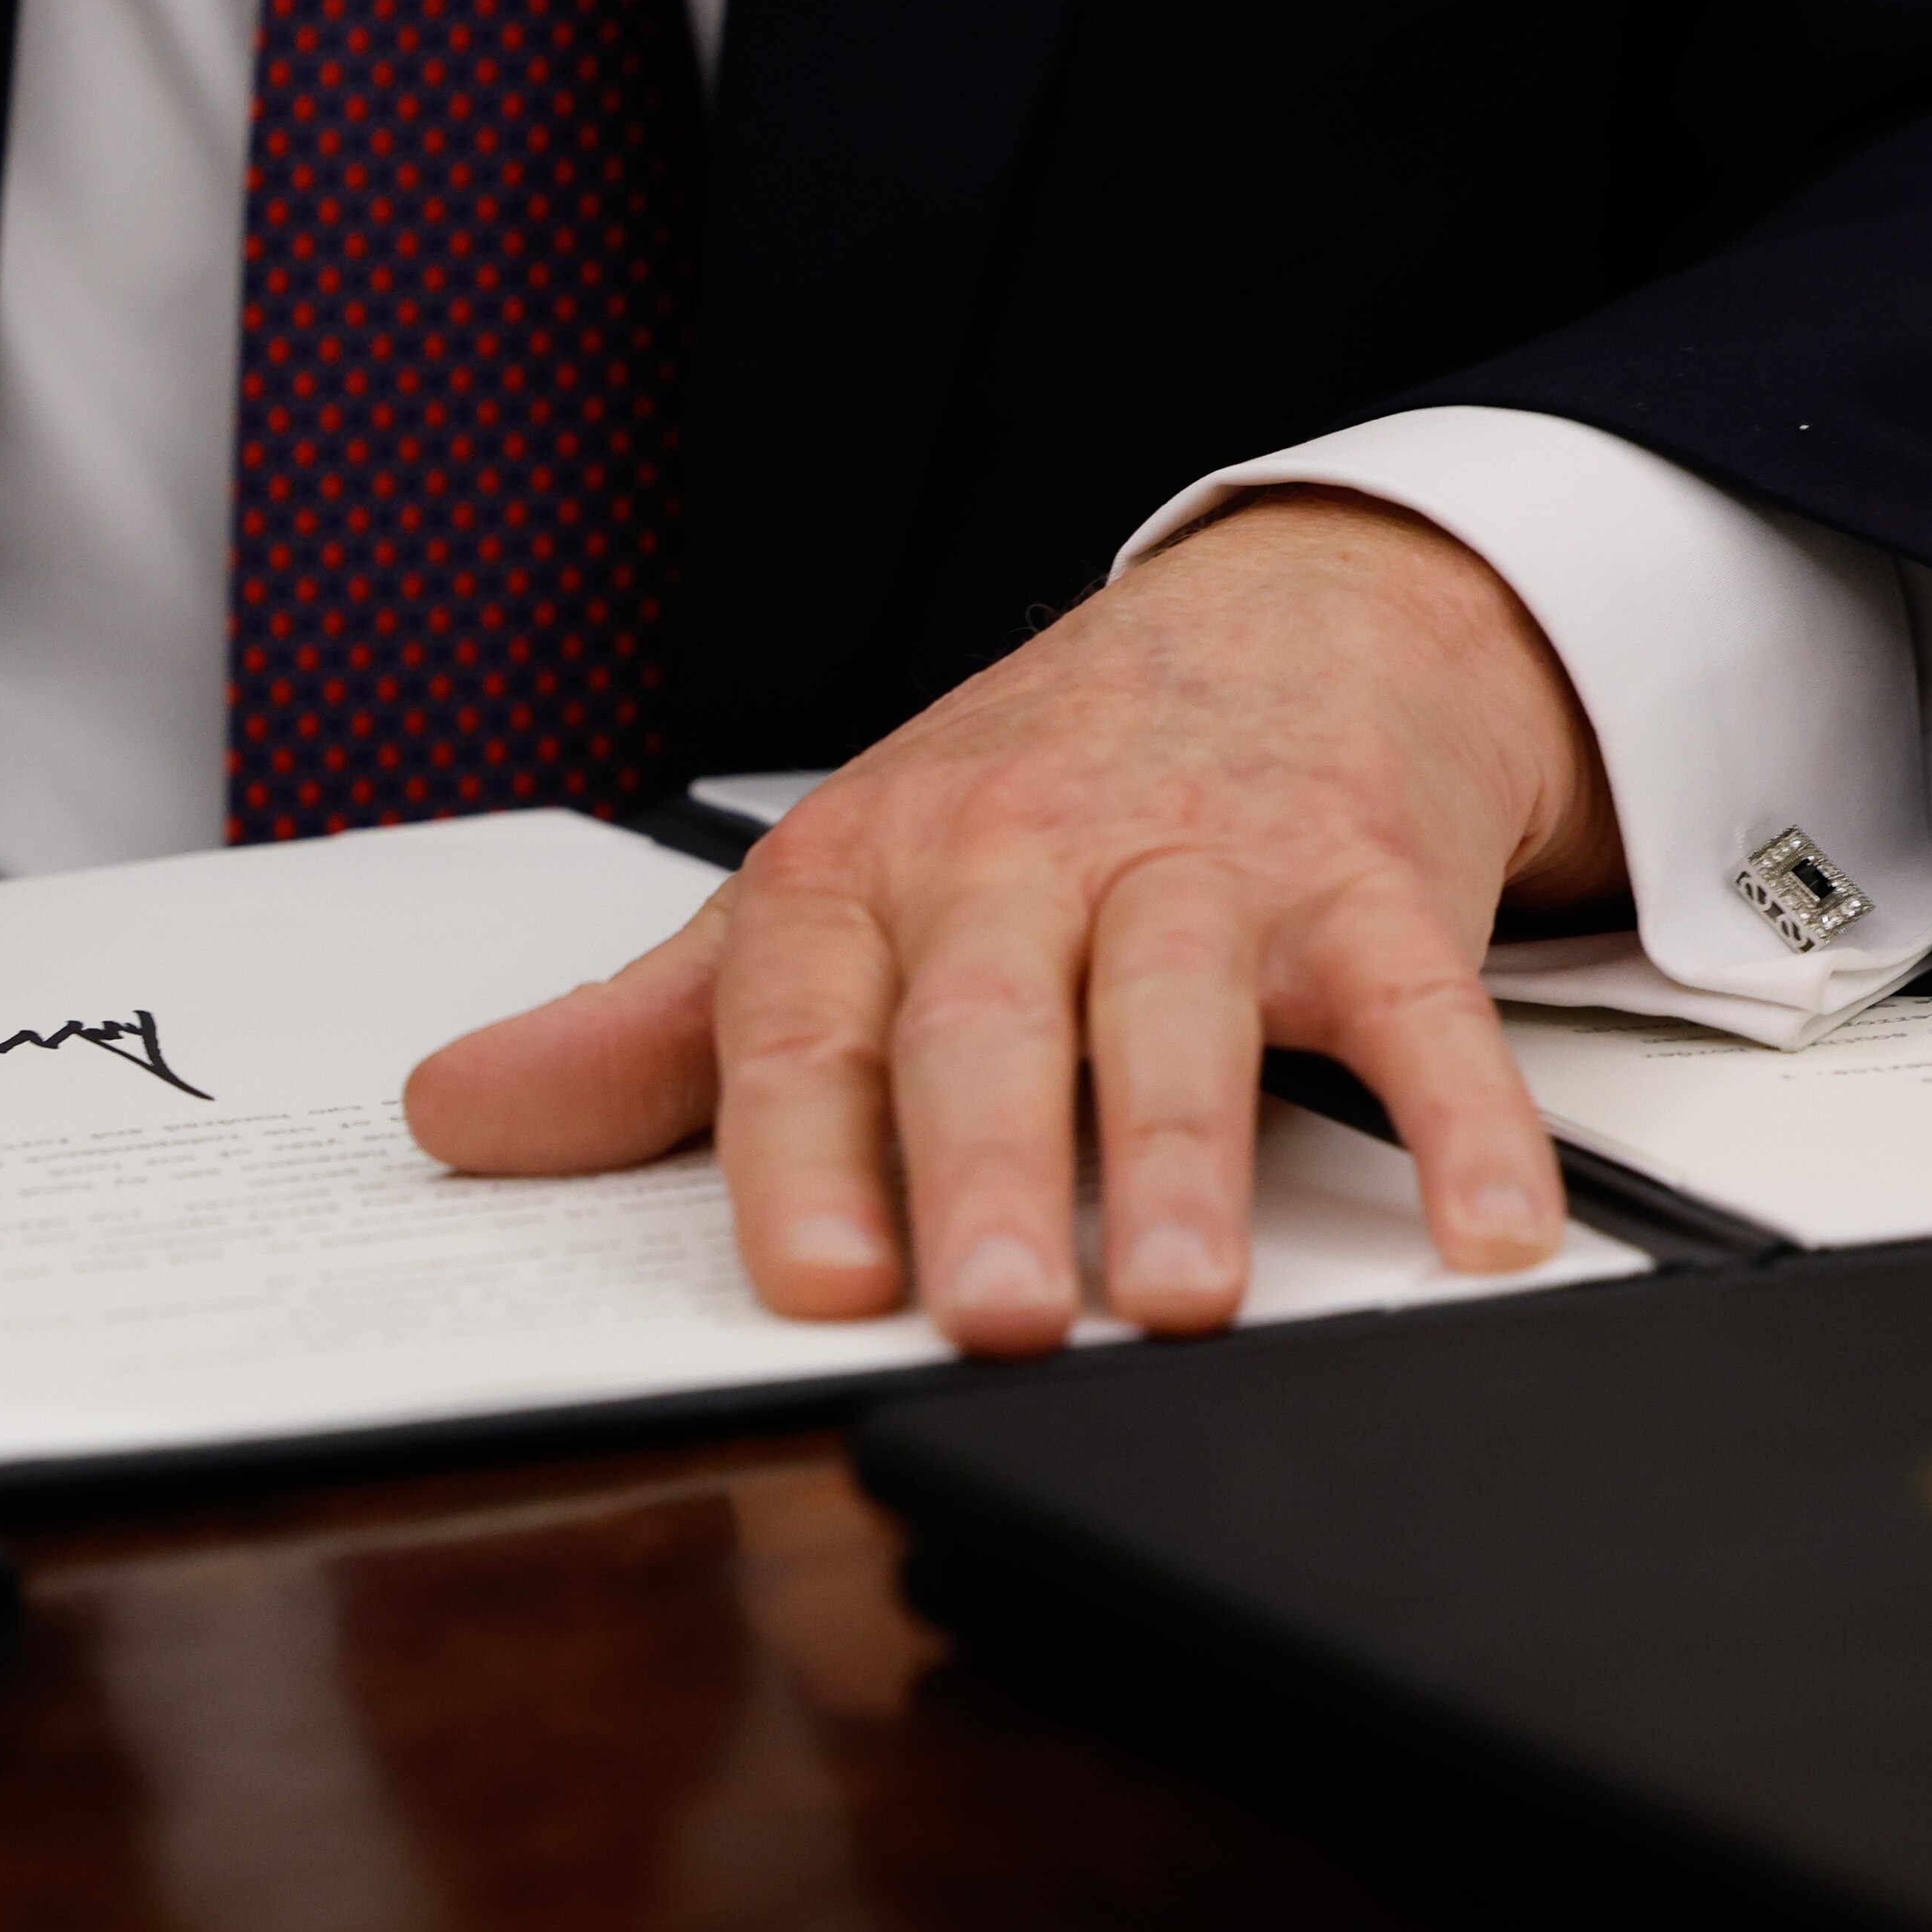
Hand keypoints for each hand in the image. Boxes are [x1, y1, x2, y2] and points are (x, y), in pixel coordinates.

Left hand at [402, 490, 1626, 1356]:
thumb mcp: (820, 898)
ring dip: (1182, 1149)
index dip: (799, 1150)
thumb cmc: (1015, 796)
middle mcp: (1021, 856)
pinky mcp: (1366, 878)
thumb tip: (450, 1117)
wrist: (1267, 621)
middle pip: (990, 1015)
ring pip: (1181, 1001)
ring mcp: (1200, 860)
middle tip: (993, 1311)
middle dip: (991, 1165)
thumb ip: (643, 1035)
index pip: (804, 1018)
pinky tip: (1481, 1233)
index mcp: (864, 875)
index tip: (809, 1279)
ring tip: (1184, 1297)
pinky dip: (1463, 1115)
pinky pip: (1419, 1001)